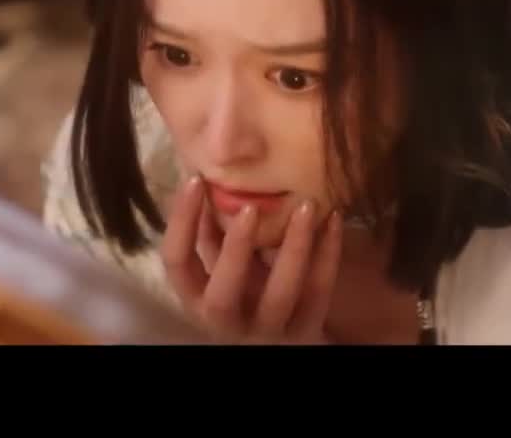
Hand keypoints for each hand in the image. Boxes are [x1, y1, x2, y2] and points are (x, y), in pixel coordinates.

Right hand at [161, 176, 342, 343]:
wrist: (283, 337)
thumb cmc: (244, 290)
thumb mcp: (220, 265)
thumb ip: (211, 231)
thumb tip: (203, 171)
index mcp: (197, 299)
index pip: (177, 262)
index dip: (181, 222)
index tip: (195, 180)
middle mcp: (226, 321)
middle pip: (223, 294)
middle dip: (236, 248)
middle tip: (251, 206)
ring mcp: (268, 331)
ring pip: (281, 294)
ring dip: (294, 247)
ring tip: (306, 205)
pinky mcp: (306, 332)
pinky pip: (318, 292)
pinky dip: (328, 254)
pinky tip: (333, 218)